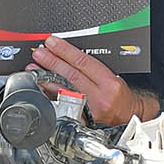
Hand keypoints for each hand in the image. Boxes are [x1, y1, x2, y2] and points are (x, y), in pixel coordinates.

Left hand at [30, 35, 156, 126]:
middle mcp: (100, 97)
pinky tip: (41, 88)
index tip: (52, 42)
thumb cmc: (119, 96)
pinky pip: (62, 106)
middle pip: (71, 75)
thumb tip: (67, 54)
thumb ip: (92, 66)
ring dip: (46, 78)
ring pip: (64, 91)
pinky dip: (50, 96)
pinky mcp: (82, 121)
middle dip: (52, 62)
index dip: (65, 50)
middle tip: (39, 53)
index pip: (83, 61)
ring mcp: (90, 111)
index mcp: (109, 82)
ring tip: (34, 69)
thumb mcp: (113, 76)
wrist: (129, 117)